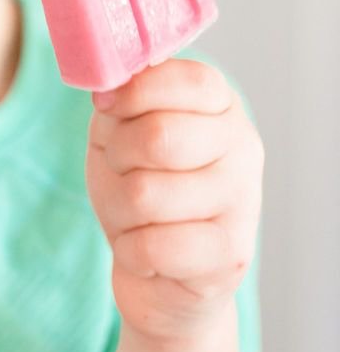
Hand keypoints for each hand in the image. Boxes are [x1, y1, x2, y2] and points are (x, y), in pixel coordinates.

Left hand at [85, 58, 263, 342]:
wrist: (160, 270)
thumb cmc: (140, 183)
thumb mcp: (122, 128)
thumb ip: (123, 100)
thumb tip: (110, 91)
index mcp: (221, 104)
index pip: (188, 81)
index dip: (135, 93)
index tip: (108, 108)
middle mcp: (242, 148)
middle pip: (159, 137)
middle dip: (118, 156)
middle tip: (122, 169)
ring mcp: (243, 202)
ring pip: (145, 194)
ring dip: (120, 208)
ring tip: (136, 214)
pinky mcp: (230, 256)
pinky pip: (152, 246)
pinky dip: (130, 249)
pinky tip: (147, 249)